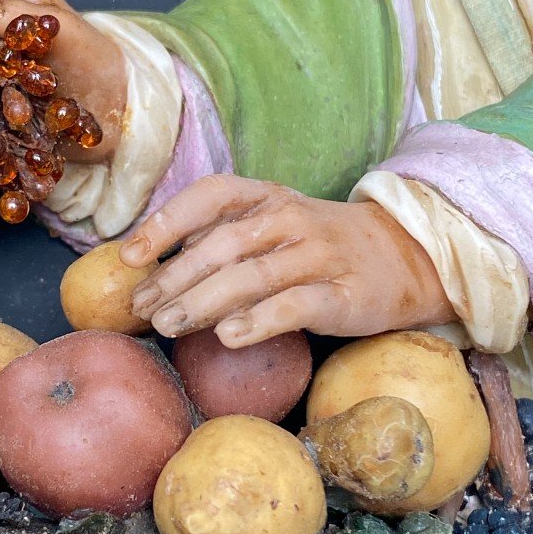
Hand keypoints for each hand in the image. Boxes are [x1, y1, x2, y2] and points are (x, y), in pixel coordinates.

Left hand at [119, 174, 455, 345]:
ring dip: (202, 302)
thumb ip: (221, 241)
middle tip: (141, 308)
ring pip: (252, 276)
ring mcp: (319, 255)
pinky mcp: (343, 295)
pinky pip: (295, 306)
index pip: (210, 196)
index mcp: (266, 197)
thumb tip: (150, 269)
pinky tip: (228, 337)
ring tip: (168, 326)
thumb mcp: (270, 229)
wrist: (403, 258)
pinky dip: (258, 320)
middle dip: (174, 277)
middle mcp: (291, 219)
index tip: (129, 256)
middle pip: (222, 244)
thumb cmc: (316, 247)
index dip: (165, 222)